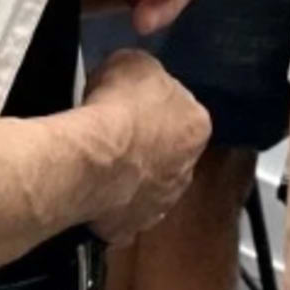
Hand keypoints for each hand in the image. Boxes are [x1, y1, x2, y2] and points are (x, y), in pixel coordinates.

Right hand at [83, 46, 207, 246]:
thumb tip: (137, 78)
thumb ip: (145, 73)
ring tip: (101, 161)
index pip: (183, 112)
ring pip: (148, 186)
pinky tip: (91, 188)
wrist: (93, 159)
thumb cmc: (117, 108)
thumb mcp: (133, 62)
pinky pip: (121, 213)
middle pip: (168, 152)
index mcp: (197, 125)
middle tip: (117, 133)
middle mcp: (188, 168)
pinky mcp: (132, 227)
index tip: (133, 103)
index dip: (155, 106)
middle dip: (147, 144)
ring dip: (130, 175)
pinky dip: (109, 203)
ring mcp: (161, 203)